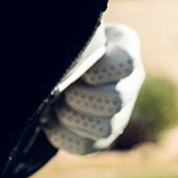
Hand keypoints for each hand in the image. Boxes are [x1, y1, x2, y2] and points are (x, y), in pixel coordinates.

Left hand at [43, 23, 144, 153]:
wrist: (60, 65)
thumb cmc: (67, 43)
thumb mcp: (75, 31)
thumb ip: (74, 36)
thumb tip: (60, 49)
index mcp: (124, 52)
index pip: (126, 64)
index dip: (102, 70)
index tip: (82, 70)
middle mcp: (129, 86)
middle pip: (115, 101)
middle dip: (80, 97)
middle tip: (62, 89)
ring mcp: (118, 116)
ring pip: (103, 128)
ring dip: (70, 116)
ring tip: (54, 104)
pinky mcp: (99, 140)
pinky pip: (83, 146)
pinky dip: (60, 133)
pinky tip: (48, 119)